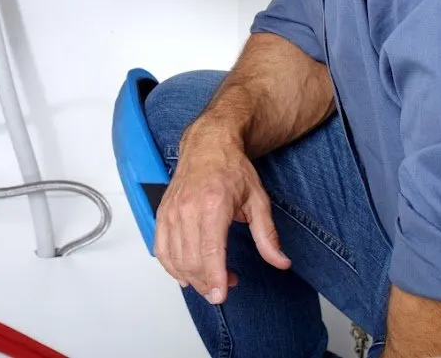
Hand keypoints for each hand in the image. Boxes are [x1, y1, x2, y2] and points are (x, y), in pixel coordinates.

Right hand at [153, 121, 291, 304]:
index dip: (214, 278)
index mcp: (213, 205)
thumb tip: (280, 261)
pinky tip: (185, 273)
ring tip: (210, 279)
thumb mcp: (258, 201)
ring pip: (175, 258)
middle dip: (207, 282)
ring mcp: (171, 211)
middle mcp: (187, 209)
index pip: (210, 251)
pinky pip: (160, 248)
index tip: (220, 295)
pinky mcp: (162, 213)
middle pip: (191, 260)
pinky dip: (171, 266)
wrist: (208, 145)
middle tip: (225, 284)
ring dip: (191, 277)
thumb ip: (267, 235)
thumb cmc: (231, 169)